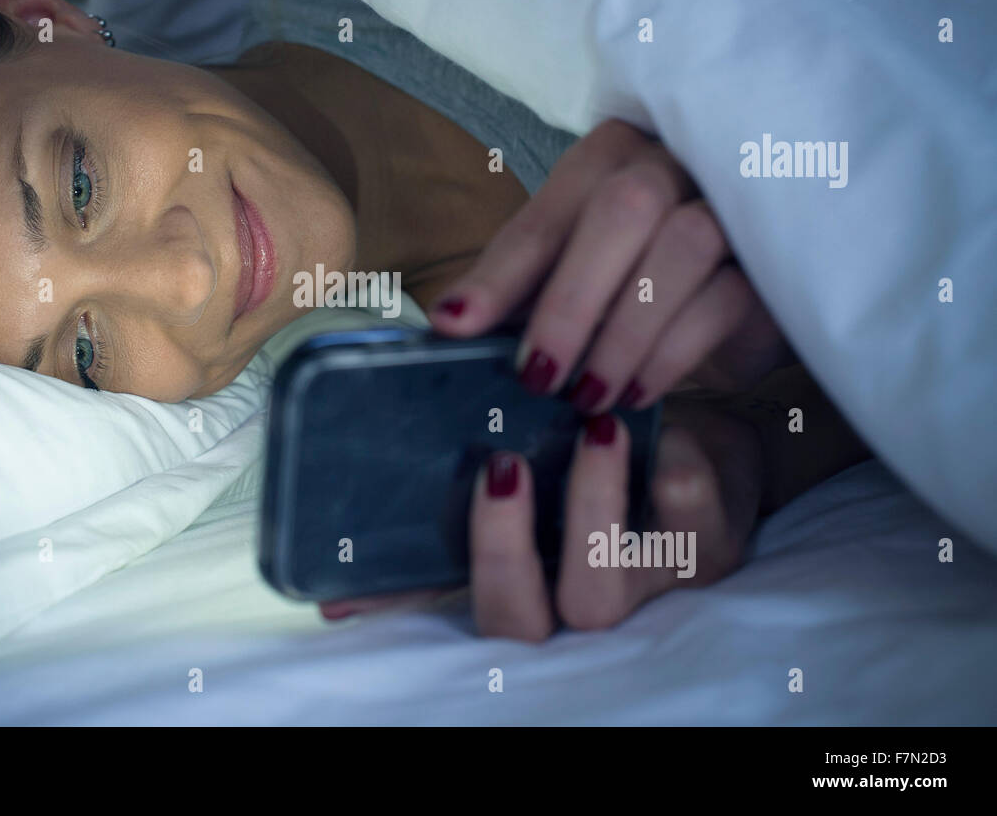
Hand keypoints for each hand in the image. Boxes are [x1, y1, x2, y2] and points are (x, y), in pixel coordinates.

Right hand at [319, 396, 763, 639]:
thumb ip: (447, 492)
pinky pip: (691, 532)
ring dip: (590, 509)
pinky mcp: (706, 552)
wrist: (710, 455)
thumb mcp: (525, 470)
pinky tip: (669, 440)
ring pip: (599, 592)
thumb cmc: (596, 459)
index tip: (342, 589)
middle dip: (499, 551)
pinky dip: (679, 482)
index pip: (442, 597)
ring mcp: (640, 587)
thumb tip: (355, 521)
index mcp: (525, 580)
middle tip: (498, 467)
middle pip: (517, 624)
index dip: (392, 606)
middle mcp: (572, 598)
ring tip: (594, 428)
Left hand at [427, 119, 792, 408]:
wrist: (738, 294)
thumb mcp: (571, 275)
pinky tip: (636, 392)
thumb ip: (516, 288)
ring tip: (588, 395)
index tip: (455, 328)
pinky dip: (670, 352)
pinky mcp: (774, 255)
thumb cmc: (636, 277)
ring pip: (682, 245)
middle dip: (569, 303)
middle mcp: (671, 161)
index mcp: (607, 159)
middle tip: (537, 377)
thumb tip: (448, 322)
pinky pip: (725, 296)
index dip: (499, 274)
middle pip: (621, 211)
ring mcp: (732, 200)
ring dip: (624, 332)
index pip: (546, 214)